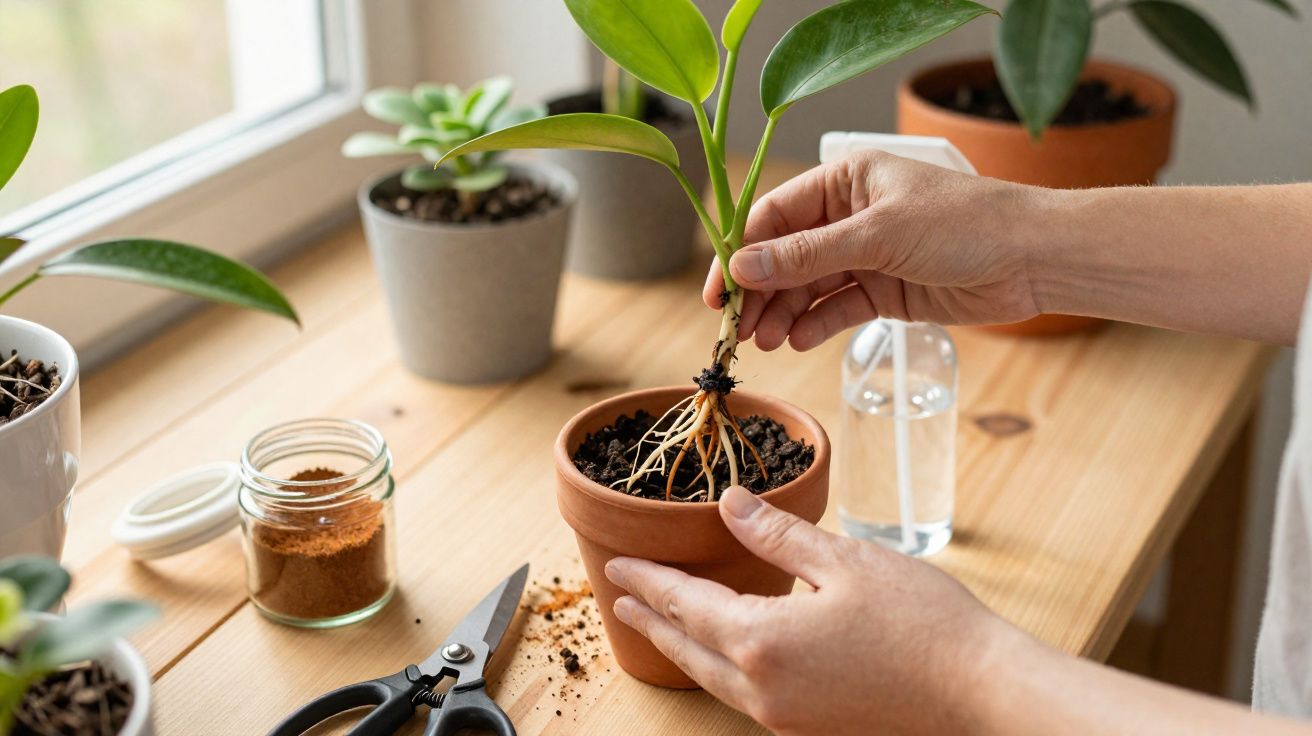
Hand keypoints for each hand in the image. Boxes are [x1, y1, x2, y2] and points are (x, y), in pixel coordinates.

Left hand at [604, 486, 1025, 735]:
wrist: (979, 692)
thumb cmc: (921, 623)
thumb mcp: (844, 560)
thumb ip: (778, 534)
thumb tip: (730, 504)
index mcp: (762, 640)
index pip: (686, 604)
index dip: (649, 581)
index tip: (618, 566)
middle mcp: (762, 687)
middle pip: (686, 648)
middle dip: (650, 619)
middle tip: (619, 598)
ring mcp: (784, 714)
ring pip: (710, 677)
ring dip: (678, 646)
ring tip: (657, 625)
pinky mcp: (809, 725)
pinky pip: (740, 695)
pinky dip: (714, 667)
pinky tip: (722, 654)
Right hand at [703, 150, 1048, 350]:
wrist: (1033, 260)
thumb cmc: (965, 224)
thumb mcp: (879, 235)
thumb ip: (808, 255)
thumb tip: (744, 268)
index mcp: (846, 181)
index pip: (774, 216)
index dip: (741, 253)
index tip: (719, 292)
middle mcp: (851, 215)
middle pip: (785, 255)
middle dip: (760, 292)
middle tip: (737, 328)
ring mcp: (868, 255)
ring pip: (809, 286)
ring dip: (784, 313)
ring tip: (765, 342)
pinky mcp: (887, 291)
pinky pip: (838, 308)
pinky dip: (817, 325)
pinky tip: (799, 341)